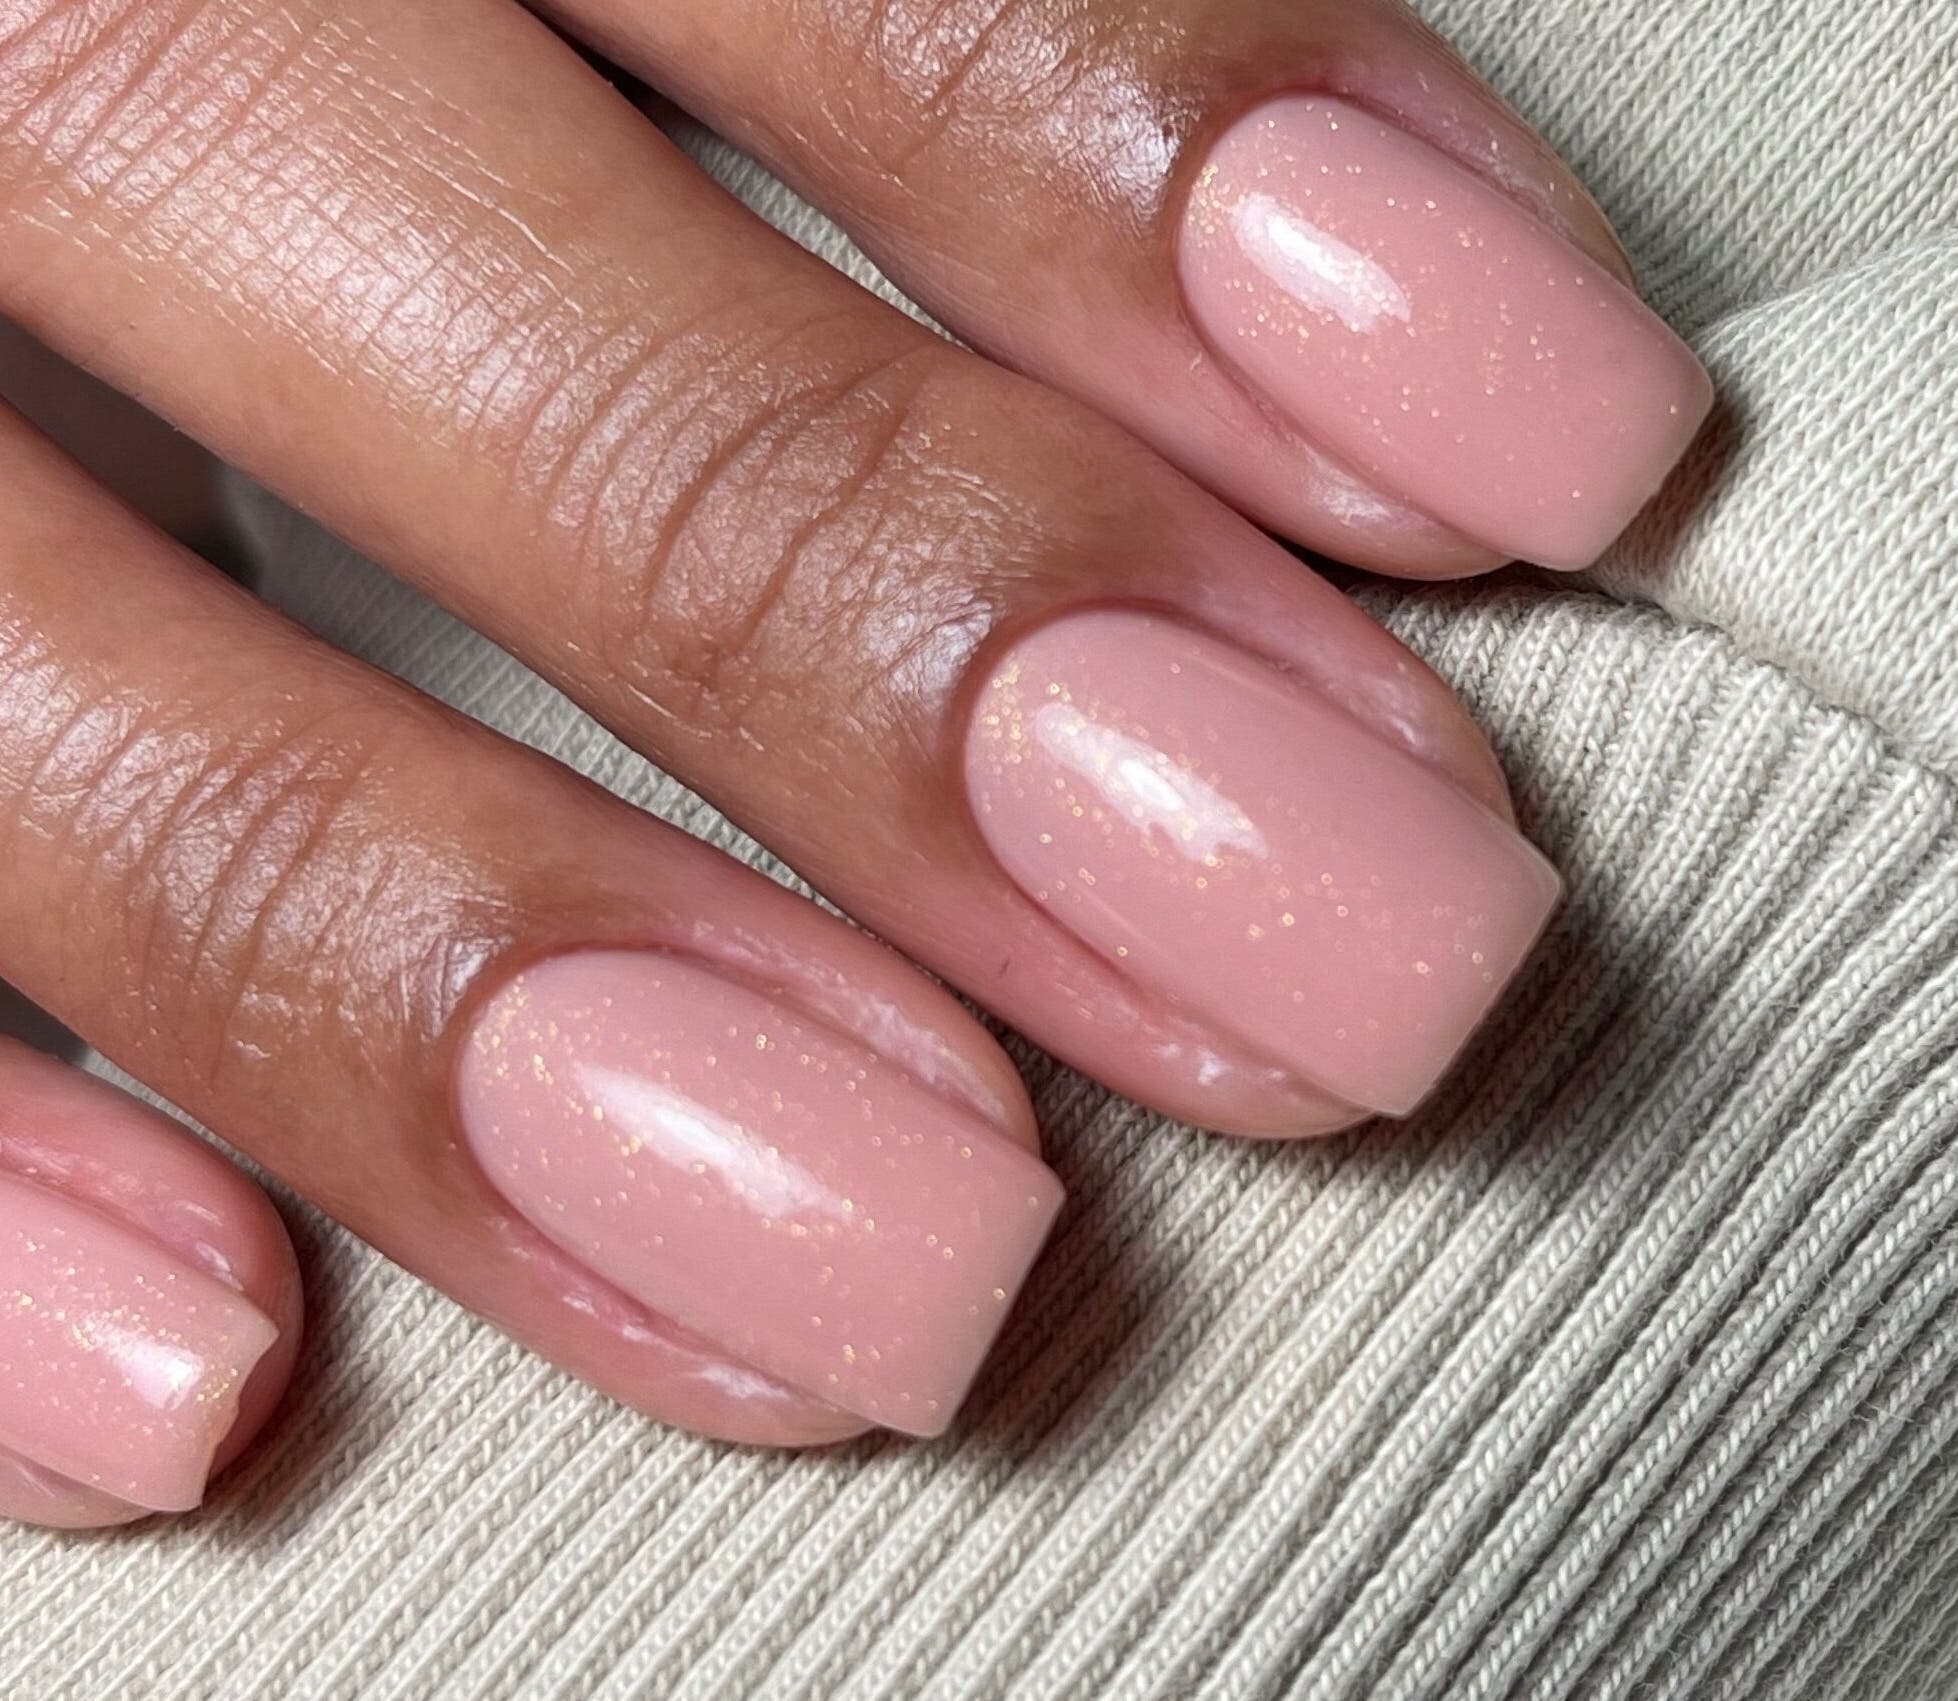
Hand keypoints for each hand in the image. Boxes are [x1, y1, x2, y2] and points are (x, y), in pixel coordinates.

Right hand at [0, 0, 1705, 1522]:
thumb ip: (910, 103)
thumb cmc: (443, 57)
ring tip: (918, 1272)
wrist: (68, 75)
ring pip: (43, 683)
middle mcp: (44, 39)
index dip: (1152, 145)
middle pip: (450, 299)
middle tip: (1367, 961)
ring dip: (476, 990)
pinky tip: (211, 1394)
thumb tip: (1426, 358)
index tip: (1560, 443)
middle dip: (905, 629)